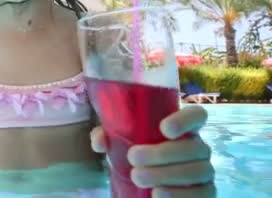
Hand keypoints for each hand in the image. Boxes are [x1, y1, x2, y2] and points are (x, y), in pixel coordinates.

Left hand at [90, 105, 215, 196]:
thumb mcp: (119, 144)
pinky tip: (157, 194)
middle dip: (163, 153)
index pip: (197, 115)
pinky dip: (180, 195)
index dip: (185, 119)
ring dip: (167, 174)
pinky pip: (203, 193)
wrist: (142, 184)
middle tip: (133, 159)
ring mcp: (205, 170)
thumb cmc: (135, 156)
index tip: (164, 129)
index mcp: (182, 128)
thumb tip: (100, 140)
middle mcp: (198, 147)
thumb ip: (107, 136)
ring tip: (138, 178)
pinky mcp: (206, 192)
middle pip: (194, 146)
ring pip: (199, 170)